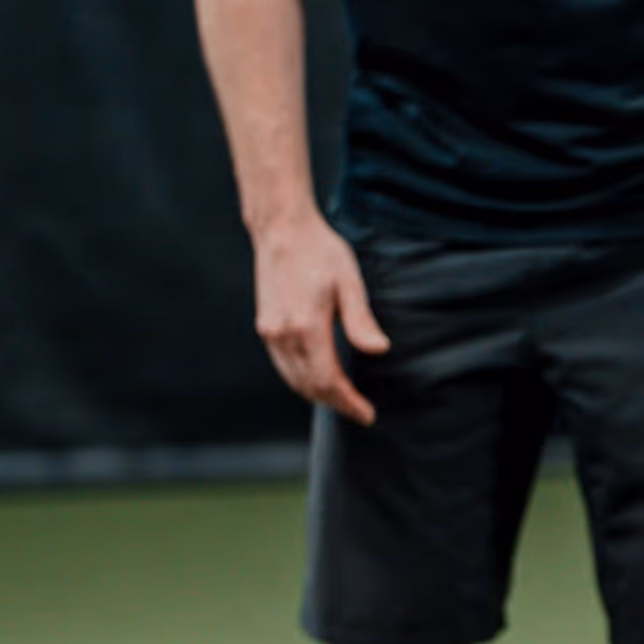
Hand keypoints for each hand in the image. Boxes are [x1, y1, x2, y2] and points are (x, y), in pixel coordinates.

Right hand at [251, 208, 388, 422]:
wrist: (282, 229)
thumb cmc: (320, 251)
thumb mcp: (349, 282)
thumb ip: (361, 320)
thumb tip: (378, 350)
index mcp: (306, 326)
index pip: (328, 380)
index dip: (348, 402)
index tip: (366, 414)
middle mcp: (282, 334)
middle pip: (308, 386)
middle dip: (335, 402)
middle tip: (359, 410)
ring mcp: (269, 332)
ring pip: (293, 379)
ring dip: (317, 394)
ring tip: (343, 399)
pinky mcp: (264, 326)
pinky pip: (284, 365)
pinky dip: (301, 379)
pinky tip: (318, 377)